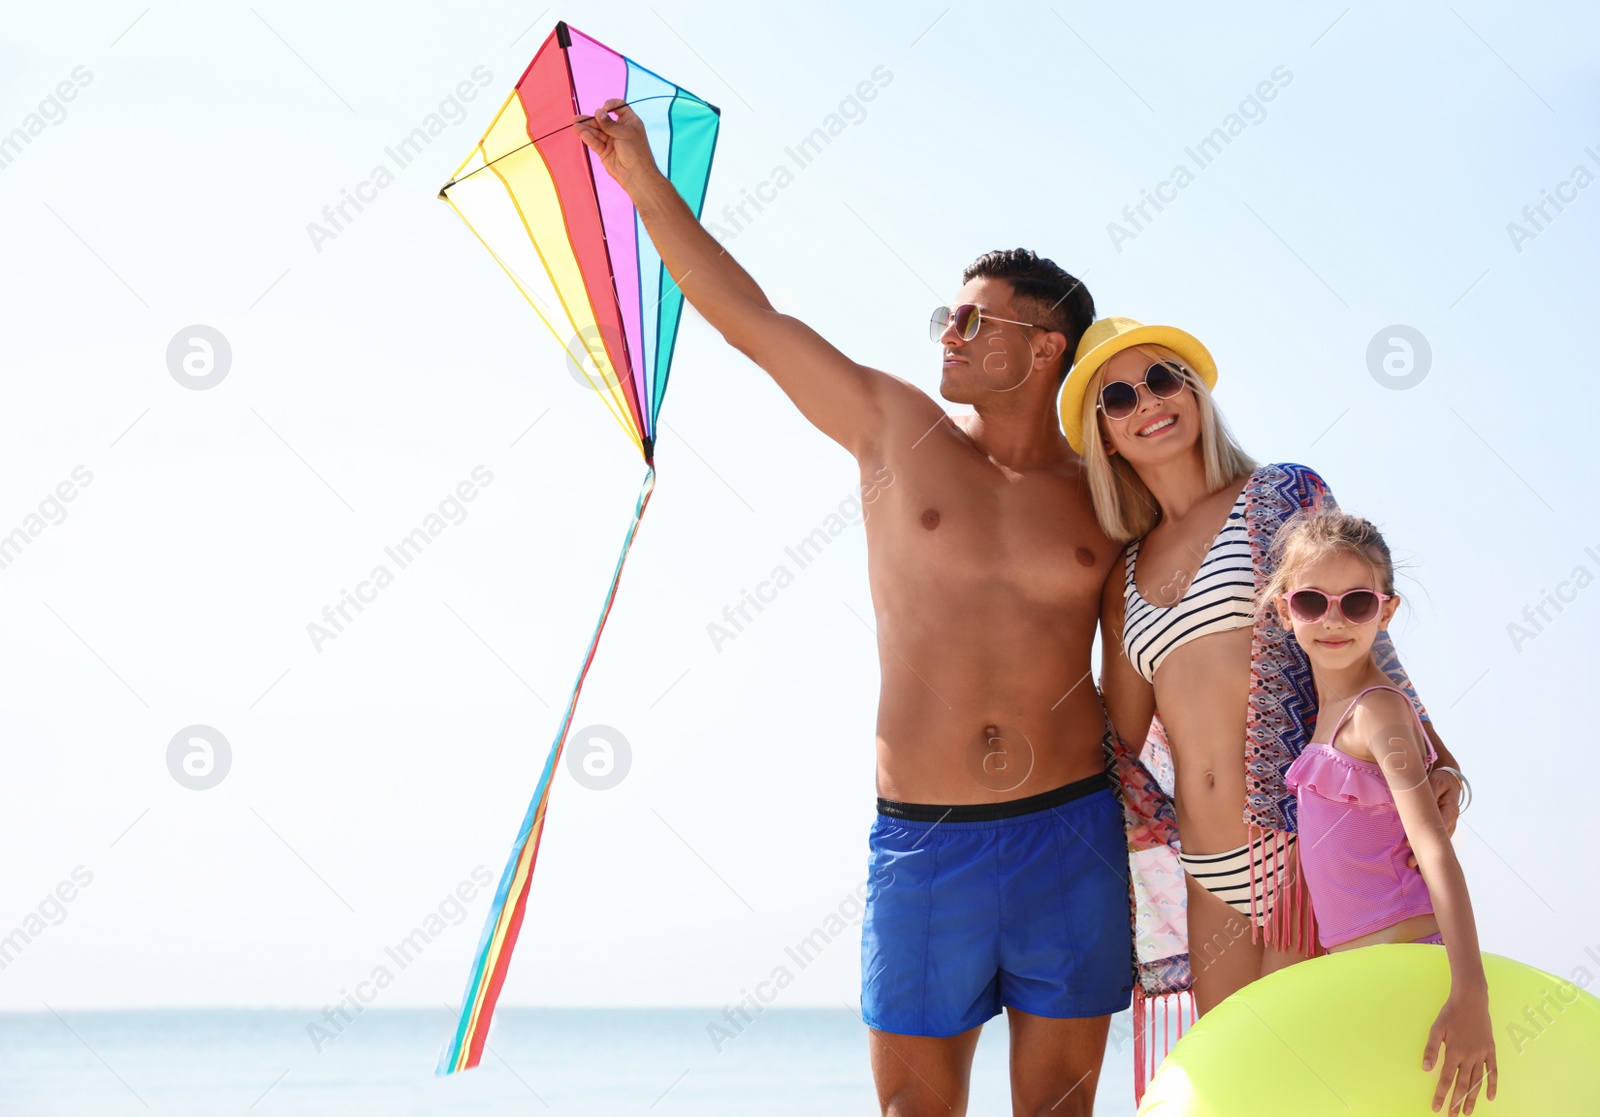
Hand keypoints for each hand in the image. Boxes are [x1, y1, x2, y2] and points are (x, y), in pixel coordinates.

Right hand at [572, 98, 661, 193]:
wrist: (636, 174)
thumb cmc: (636, 151)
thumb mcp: (624, 133)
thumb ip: (609, 124)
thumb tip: (598, 112)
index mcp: (629, 122)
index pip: (620, 108)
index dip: (611, 105)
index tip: (604, 107)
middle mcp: (620, 130)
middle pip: (604, 121)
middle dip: (592, 119)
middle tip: (578, 118)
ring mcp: (612, 141)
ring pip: (597, 132)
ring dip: (586, 128)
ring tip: (575, 125)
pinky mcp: (605, 151)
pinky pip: (596, 143)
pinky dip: (589, 138)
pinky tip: (581, 133)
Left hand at [1407, 769, 1461, 868]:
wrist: (1451, 781)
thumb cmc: (1441, 781)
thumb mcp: (1435, 782)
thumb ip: (1429, 791)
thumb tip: (1417, 799)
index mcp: (1449, 810)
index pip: (1436, 827)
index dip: (1424, 837)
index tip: (1409, 845)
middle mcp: (1450, 821)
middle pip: (1438, 841)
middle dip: (1425, 853)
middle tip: (1411, 864)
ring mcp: (1447, 825)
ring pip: (1438, 844)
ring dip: (1428, 856)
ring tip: (1416, 869)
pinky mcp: (1443, 827)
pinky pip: (1437, 841)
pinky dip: (1430, 851)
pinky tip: (1422, 862)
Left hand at [1424, 992, 1496, 1113]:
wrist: (1471, 1000)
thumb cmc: (1450, 1013)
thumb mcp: (1436, 1028)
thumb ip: (1431, 1049)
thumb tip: (1426, 1068)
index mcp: (1454, 1052)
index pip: (1445, 1079)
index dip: (1441, 1095)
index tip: (1436, 1108)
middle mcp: (1470, 1056)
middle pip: (1462, 1085)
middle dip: (1456, 1102)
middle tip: (1451, 1116)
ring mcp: (1482, 1054)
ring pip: (1477, 1082)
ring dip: (1472, 1098)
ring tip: (1467, 1112)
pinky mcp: (1491, 1050)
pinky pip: (1493, 1072)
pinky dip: (1492, 1085)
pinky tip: (1490, 1097)